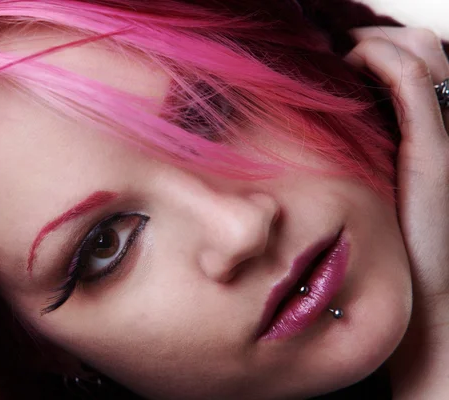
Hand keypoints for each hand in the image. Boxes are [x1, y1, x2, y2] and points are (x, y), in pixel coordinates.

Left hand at [345, 27, 448, 397]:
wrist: (417, 303)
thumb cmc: (377, 251)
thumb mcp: (359, 190)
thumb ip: (348, 155)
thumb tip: (306, 130)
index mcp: (416, 135)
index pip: (411, 60)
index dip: (376, 44)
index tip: (333, 50)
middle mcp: (432, 129)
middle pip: (419, 48)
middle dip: (378, 35)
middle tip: (336, 46)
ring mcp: (436, 137)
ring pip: (420, 55)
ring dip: (378, 41)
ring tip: (340, 53)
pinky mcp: (432, 152)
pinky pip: (411, 86)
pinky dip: (382, 61)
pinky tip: (352, 62)